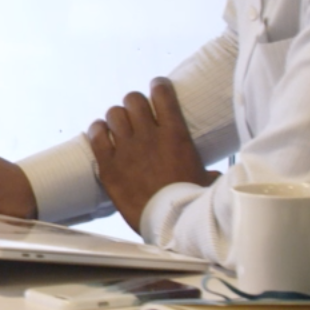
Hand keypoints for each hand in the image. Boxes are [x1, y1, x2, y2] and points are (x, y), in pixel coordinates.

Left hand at [85, 77, 214, 233]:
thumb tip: (213, 176)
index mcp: (175, 134)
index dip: (158, 86)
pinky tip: (102, 134)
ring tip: (119, 126)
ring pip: (113, 113)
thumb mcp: (205, 181)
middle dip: (134, 104)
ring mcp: (126, 149)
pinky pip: (96, 135)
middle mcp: (149, 136)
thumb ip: (206, 173)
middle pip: (133, 100)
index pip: (162, 94)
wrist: (169, 223)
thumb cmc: (190, 203)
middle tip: (137, 114)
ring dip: (116, 117)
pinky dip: (98, 131)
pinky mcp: (109, 166)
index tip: (157, 88)